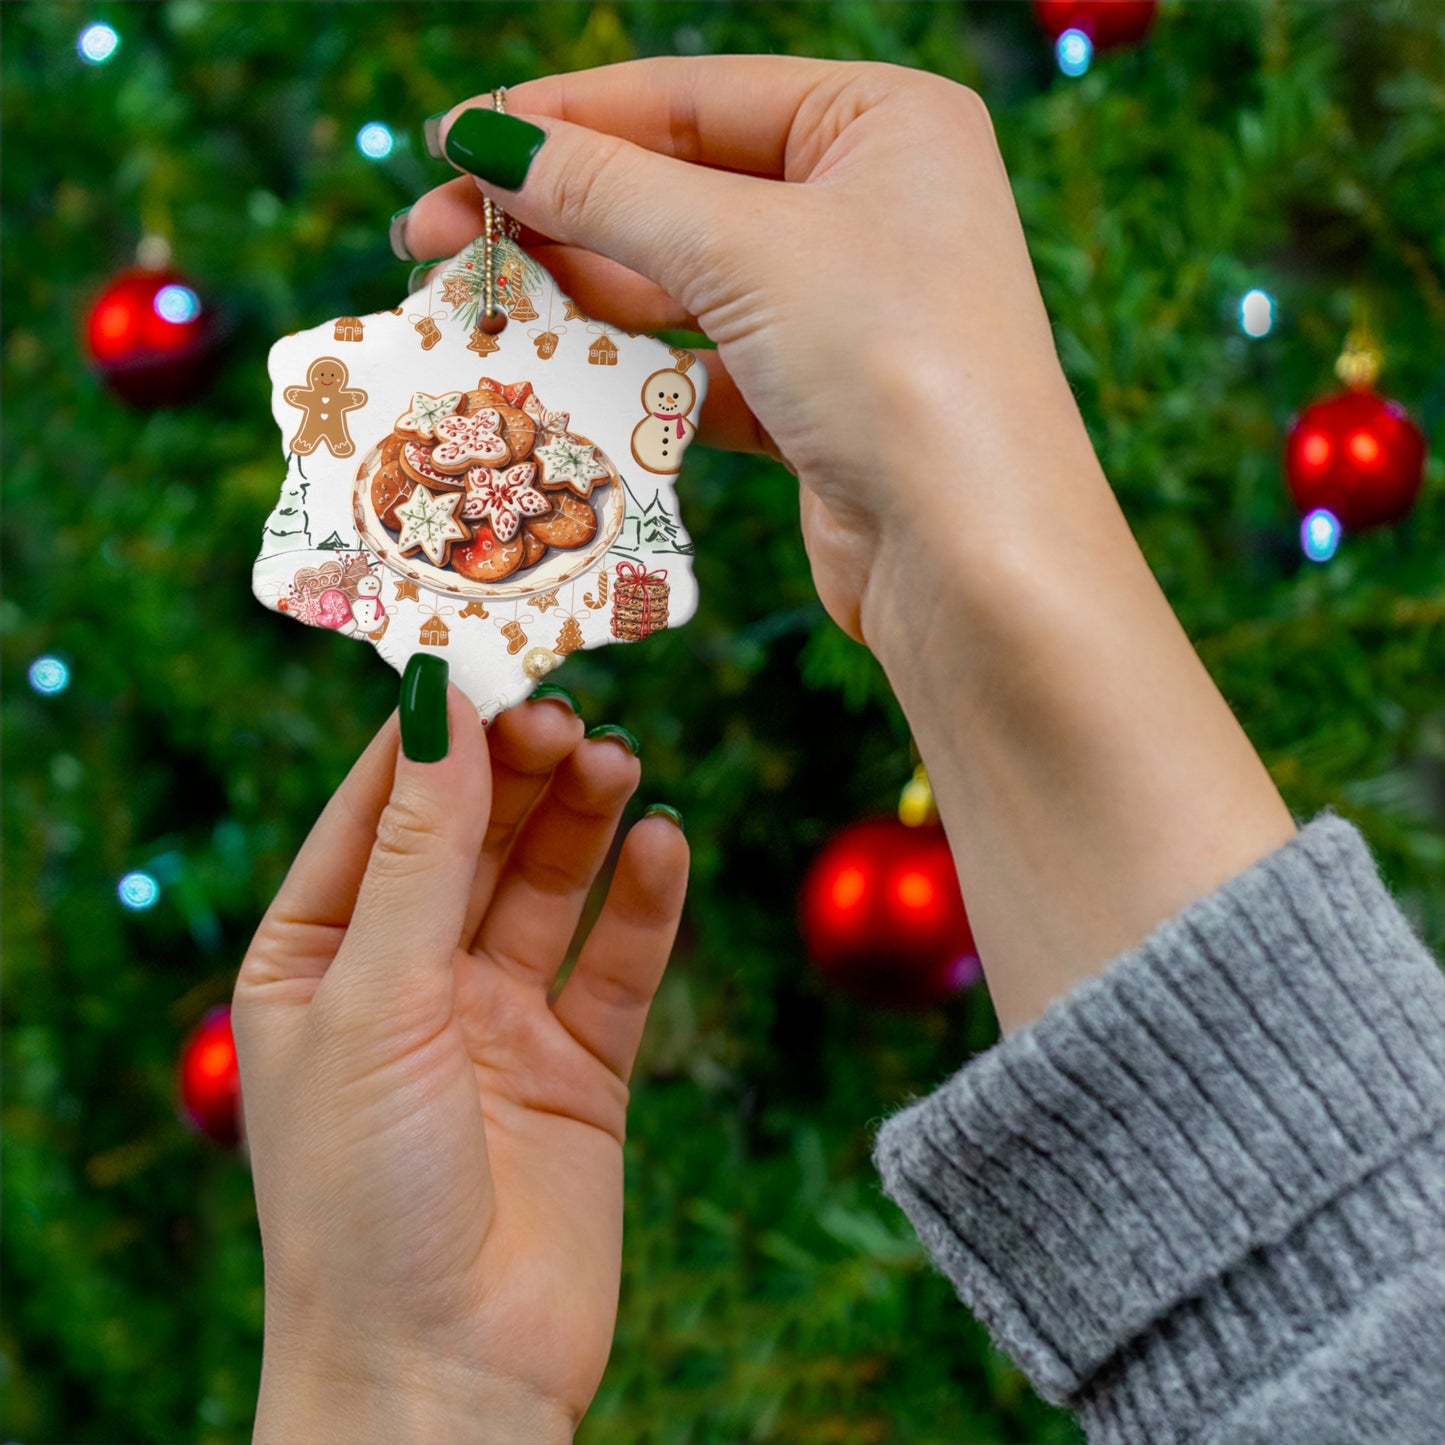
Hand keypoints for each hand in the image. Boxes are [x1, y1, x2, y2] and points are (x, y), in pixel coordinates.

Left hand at [232, 687, 686, 1441]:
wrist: (445, 1378)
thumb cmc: (363, 1195)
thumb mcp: (377, 1000)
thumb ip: (420, 852)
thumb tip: (440, 703)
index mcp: (320, 957)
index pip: (378, 809)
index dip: (432, 732)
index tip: (487, 650)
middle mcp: (409, 978)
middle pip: (474, 836)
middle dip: (519, 770)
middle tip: (569, 709)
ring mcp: (498, 1021)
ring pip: (549, 886)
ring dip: (584, 820)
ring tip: (619, 762)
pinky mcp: (580, 1067)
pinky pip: (617, 962)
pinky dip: (644, 902)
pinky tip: (665, 844)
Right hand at [402, 58, 1294, 1035]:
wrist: (975, 560)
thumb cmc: (893, 363)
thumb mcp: (743, 250)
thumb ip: (608, 190)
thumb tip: (487, 139)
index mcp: (882, 122)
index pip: (691, 96)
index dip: (563, 118)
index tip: (451, 143)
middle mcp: (870, 204)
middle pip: (679, 188)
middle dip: (554, 212)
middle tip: (431, 238)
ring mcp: (845, 308)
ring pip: (683, 282)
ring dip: (579, 292)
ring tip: (472, 301)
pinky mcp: (817, 400)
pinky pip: (702, 363)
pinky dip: (631, 368)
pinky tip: (552, 370)